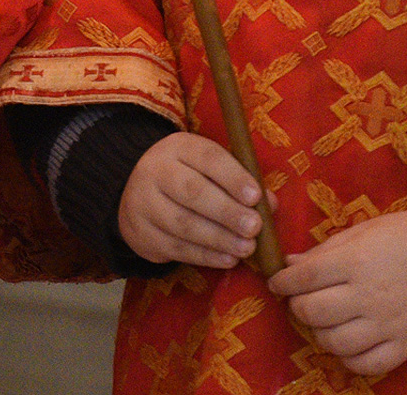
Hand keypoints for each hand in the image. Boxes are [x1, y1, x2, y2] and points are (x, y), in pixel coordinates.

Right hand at [118, 132, 270, 269]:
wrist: (136, 192)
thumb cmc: (187, 177)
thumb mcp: (209, 168)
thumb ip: (240, 182)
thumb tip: (269, 205)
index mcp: (178, 148)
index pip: (207, 157)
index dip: (233, 177)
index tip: (256, 197)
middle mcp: (155, 171)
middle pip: (191, 191)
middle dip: (227, 211)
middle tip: (254, 227)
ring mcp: (143, 204)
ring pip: (183, 224)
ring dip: (219, 238)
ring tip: (247, 247)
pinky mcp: (142, 234)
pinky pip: (176, 248)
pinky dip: (206, 256)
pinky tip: (228, 259)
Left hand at [268, 209, 406, 379]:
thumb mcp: (365, 230)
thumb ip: (326, 249)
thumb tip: (290, 263)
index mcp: (356, 261)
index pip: (304, 278)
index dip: (282, 282)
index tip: (278, 283)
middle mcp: (368, 295)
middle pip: (313, 312)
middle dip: (298, 306)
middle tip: (301, 300)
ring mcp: (388, 324)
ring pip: (334, 342)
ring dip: (319, 333)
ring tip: (323, 321)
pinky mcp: (406, 345)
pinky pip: (366, 365)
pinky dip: (349, 359)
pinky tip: (346, 343)